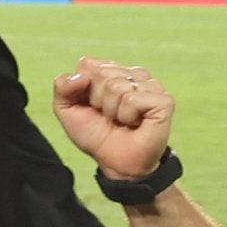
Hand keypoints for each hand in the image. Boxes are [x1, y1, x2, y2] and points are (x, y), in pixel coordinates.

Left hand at [51, 58, 174, 180]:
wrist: (114, 162)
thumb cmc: (95, 134)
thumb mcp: (67, 110)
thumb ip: (63, 87)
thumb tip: (80, 75)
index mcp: (112, 71)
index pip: (88, 64)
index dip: (81, 89)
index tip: (90, 105)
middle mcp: (133, 74)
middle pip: (101, 73)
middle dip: (96, 100)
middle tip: (107, 116)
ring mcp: (151, 85)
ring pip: (116, 85)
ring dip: (111, 110)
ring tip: (121, 120)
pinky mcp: (163, 100)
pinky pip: (131, 99)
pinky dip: (126, 115)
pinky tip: (135, 123)